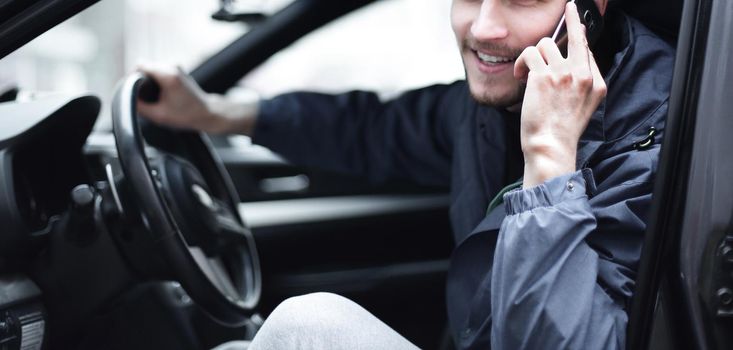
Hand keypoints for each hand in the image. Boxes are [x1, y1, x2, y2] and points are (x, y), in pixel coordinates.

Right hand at [136, 66, 258, 134]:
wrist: (207, 113)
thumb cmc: (186, 115)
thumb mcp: (159, 115)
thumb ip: (140, 107)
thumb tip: (126, 99)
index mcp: (168, 75)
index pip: (140, 65)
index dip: (131, 76)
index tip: (131, 89)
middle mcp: (173, 66)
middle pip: (145, 66)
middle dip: (140, 79)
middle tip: (141, 96)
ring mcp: (177, 67)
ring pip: (152, 68)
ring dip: (148, 80)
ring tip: (151, 96)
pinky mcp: (178, 70)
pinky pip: (159, 71)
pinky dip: (156, 80)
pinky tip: (158, 94)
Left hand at [513, 2, 606, 187]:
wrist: (551, 146)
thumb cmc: (561, 130)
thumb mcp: (584, 107)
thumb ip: (582, 83)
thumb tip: (573, 60)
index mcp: (597, 84)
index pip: (588, 50)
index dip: (580, 33)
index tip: (576, 17)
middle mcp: (583, 75)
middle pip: (575, 38)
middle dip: (571, 19)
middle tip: (568, 8)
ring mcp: (564, 74)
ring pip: (546, 44)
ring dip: (533, 56)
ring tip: (527, 72)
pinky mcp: (543, 76)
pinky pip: (529, 54)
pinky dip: (520, 63)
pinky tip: (519, 76)